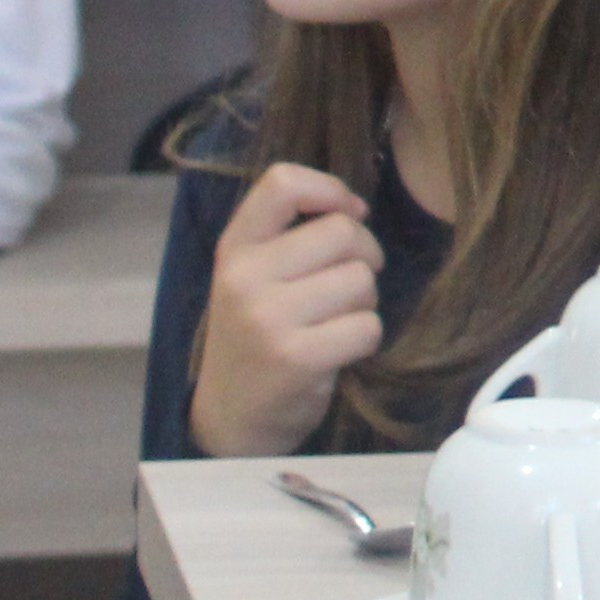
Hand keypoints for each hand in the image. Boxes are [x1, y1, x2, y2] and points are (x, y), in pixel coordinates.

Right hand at [189, 163, 383, 457]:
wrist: (232, 416)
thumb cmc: (258, 335)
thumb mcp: (253, 276)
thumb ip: (288, 235)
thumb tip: (354, 207)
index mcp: (234, 249)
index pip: (282, 183)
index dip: (330, 190)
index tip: (347, 214)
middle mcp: (244, 278)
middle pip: (343, 232)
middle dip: (362, 258)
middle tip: (343, 289)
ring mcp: (267, 318)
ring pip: (361, 280)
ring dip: (363, 303)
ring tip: (332, 323)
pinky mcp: (295, 357)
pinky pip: (367, 326)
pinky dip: (365, 340)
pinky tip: (335, 352)